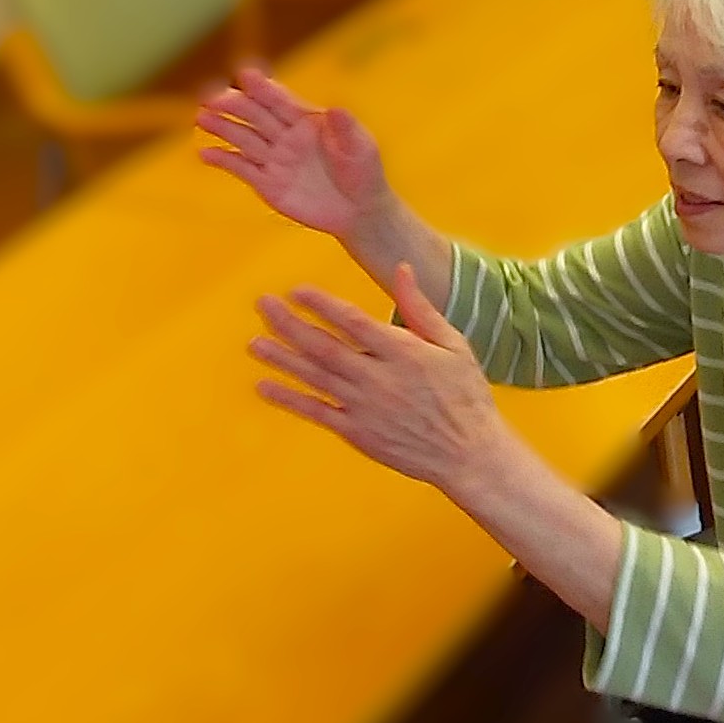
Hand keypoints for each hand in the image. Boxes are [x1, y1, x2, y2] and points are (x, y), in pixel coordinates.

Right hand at [197, 66, 387, 238]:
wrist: (359, 211)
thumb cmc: (364, 173)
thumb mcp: (361, 149)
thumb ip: (346, 129)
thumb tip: (336, 108)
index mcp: (307, 120)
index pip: (281, 100)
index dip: (264, 87)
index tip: (246, 74)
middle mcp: (286, 135)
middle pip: (256, 115)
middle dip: (235, 104)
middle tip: (212, 96)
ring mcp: (275, 158)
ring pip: (244, 138)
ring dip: (223, 127)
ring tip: (202, 117)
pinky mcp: (267, 183)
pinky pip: (241, 168)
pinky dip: (223, 160)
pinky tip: (205, 153)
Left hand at [249, 264, 504, 491]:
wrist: (468, 453)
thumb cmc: (466, 396)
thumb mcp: (453, 344)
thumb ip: (420, 308)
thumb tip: (403, 269)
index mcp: (403, 351)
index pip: (352, 321)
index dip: (322, 304)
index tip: (297, 290)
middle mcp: (378, 378)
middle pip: (324, 347)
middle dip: (290, 324)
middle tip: (263, 305)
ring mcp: (364, 407)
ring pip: (315, 378)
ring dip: (282, 359)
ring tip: (254, 343)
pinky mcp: (357, 433)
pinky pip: (317, 413)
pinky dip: (289, 400)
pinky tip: (265, 387)